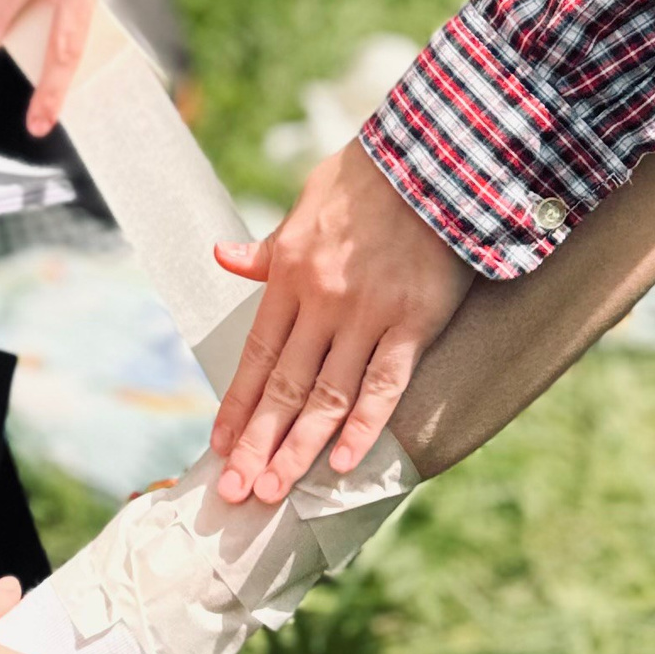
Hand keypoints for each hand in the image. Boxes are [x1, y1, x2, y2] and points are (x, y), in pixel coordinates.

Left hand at [208, 140, 469, 504]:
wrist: (433, 158)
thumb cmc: (369, 179)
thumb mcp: (306, 205)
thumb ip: (269, 248)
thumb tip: (224, 257)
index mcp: (291, 274)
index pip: (256, 355)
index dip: (238, 406)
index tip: (221, 448)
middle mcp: (323, 301)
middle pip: (285, 387)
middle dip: (259, 445)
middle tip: (238, 494)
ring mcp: (368, 315)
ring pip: (327, 396)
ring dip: (300, 449)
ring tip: (277, 491)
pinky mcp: (413, 322)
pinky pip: (384, 384)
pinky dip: (363, 426)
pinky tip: (343, 462)